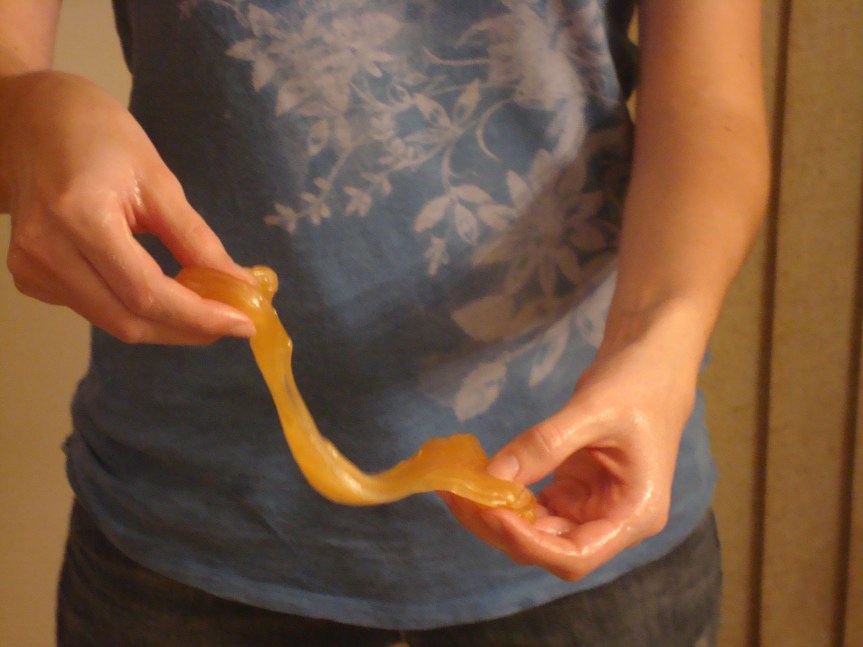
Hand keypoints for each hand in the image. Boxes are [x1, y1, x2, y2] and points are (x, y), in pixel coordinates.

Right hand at [1, 71, 254, 343]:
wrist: (31, 122)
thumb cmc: (99, 137)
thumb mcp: (158, 181)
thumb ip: (196, 239)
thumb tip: (241, 285)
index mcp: (80, 217)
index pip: (147, 292)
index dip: (199, 317)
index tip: (244, 324)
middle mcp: (46, 250)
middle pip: (129, 320)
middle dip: (188, 330)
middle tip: (233, 322)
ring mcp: (32, 267)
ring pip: (113, 322)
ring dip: (167, 325)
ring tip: (207, 310)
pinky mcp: (30, 277)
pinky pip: (96, 310)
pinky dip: (138, 311)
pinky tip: (165, 296)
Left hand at [442, 312, 698, 579]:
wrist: (651, 361)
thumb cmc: (638, 384)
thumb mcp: (593, 410)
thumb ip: (545, 445)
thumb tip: (492, 477)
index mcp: (634, 515)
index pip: (577, 555)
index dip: (530, 544)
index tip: (492, 514)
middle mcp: (613, 522)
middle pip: (549, 547)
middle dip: (500, 527)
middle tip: (457, 496)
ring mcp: (591, 508)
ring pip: (535, 529)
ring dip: (494, 513)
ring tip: (456, 487)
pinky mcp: (573, 490)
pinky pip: (532, 504)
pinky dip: (503, 494)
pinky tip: (474, 477)